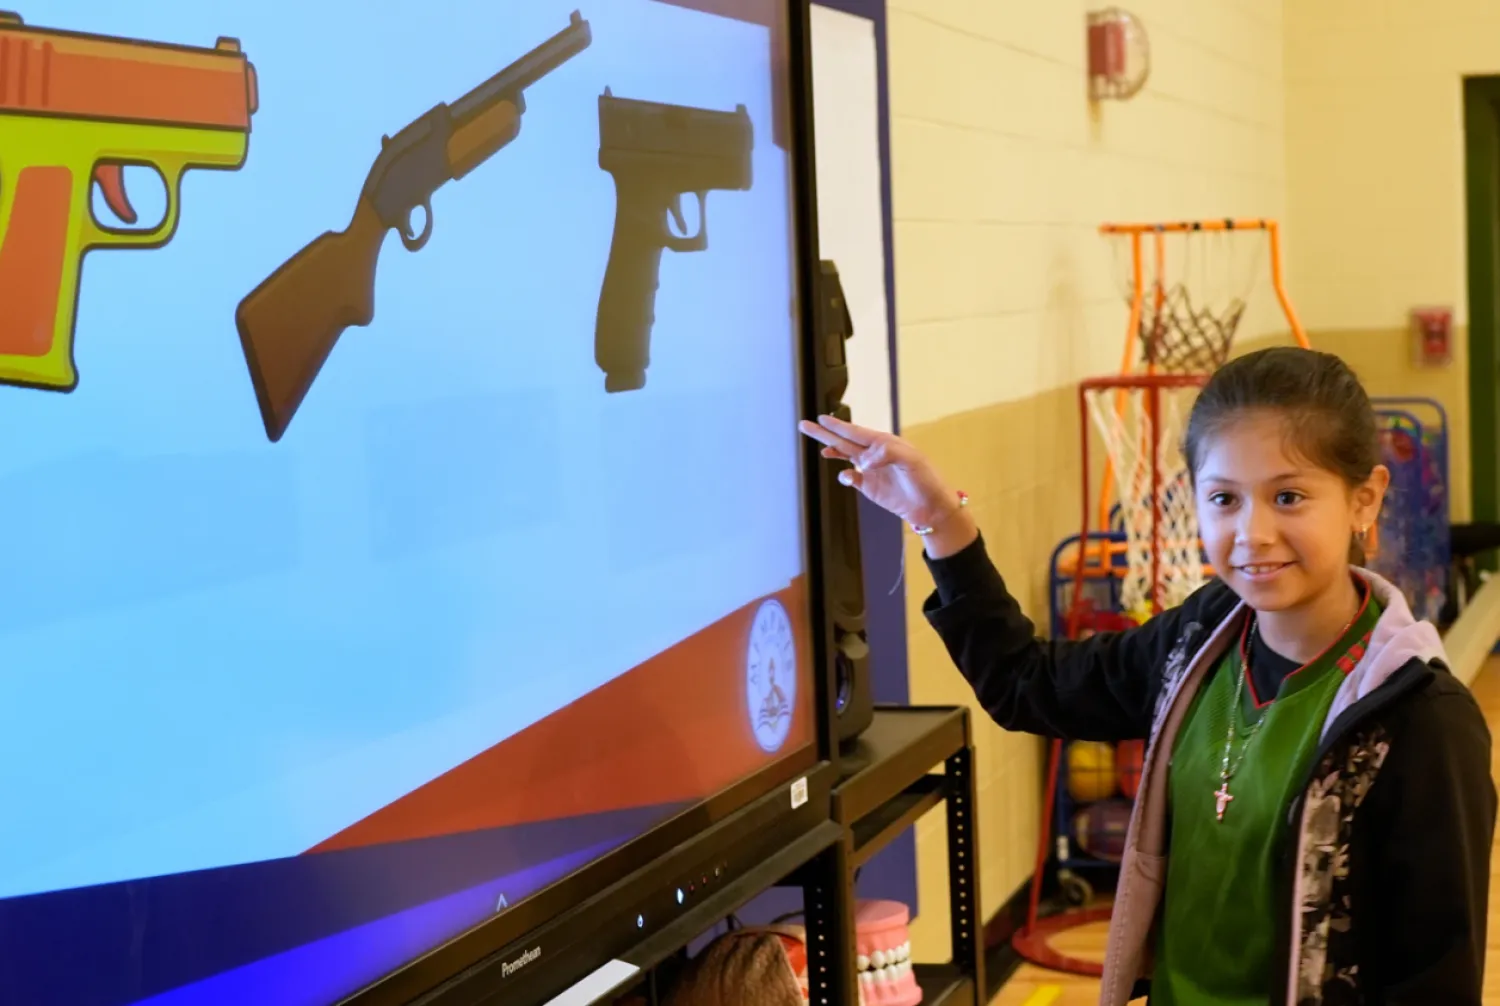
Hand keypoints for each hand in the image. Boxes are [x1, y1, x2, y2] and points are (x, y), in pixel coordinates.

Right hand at [797, 415, 961, 530]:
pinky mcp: (870, 487)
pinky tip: (842, 474)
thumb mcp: (912, 460)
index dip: (838, 426)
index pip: (855, 432)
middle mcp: (875, 454)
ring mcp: (871, 471)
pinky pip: (851, 478)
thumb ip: (887, 453)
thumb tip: (863, 459)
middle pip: (844, 441)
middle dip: (825, 433)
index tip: (822, 419)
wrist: (931, 508)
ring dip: (831, 450)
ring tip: (818, 446)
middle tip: (806, 425)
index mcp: (885, 443)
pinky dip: (844, 476)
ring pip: (845, 456)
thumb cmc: (927, 480)